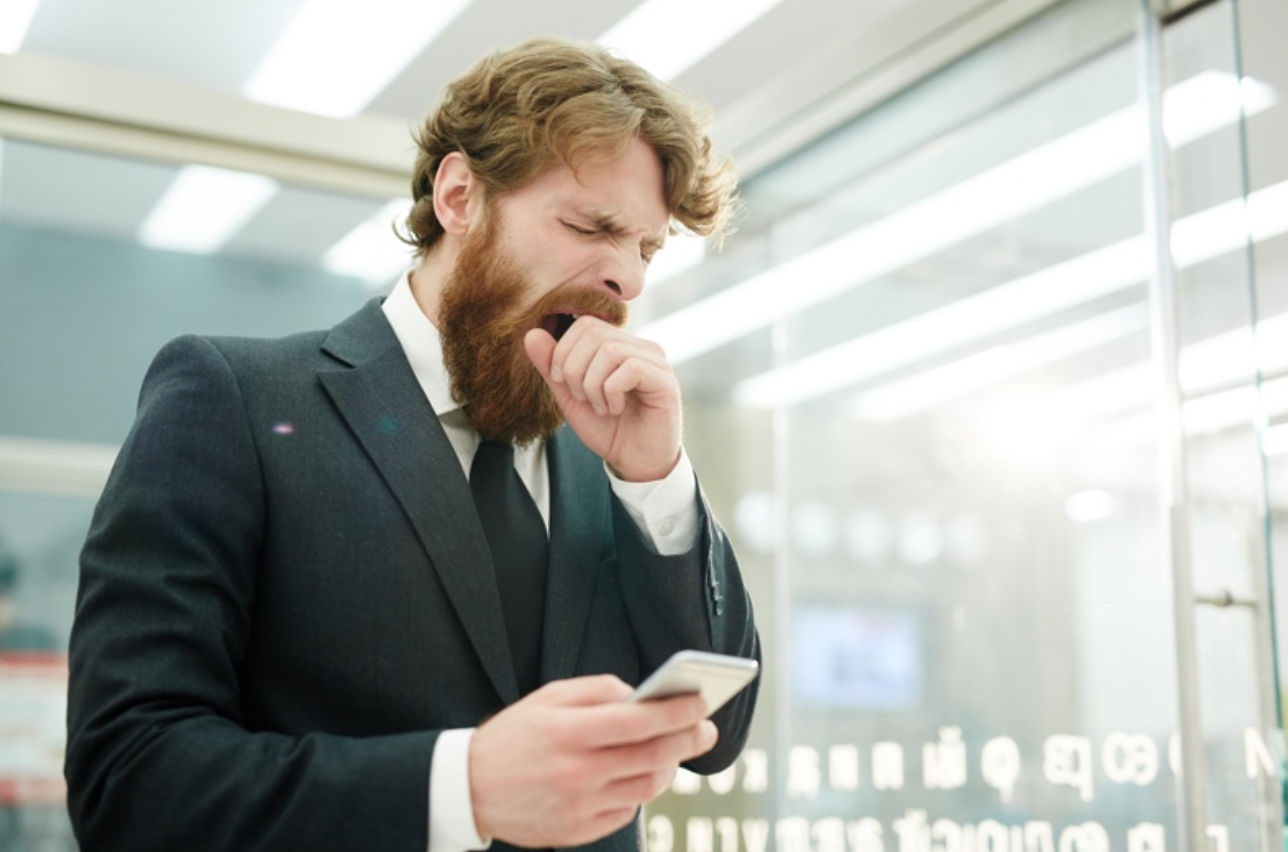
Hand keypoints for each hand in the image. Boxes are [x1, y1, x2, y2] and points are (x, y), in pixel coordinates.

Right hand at [468, 674, 717, 847]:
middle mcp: (576, 772)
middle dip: (688, 740)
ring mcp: (578, 806)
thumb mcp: (548, 698)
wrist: (469, 789)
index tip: (701, 702)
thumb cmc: (513, 736)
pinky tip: (641, 775)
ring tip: (676, 752)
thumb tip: (639, 695)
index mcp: (568, 732)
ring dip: (669, 768)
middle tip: (707, 729)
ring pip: (646, 789)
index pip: (636, 721)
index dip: (675, 712)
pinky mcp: (578, 831)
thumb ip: (596, 690)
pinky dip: (641, 792)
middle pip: (651, 756)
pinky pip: (626, 812)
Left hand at [525, 320, 681, 481]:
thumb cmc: (608, 429)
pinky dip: (612, 392)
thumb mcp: (570, 397)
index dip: (564, 351)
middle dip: (575, 368)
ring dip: (593, 384)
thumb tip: (531, 334)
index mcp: (620, 346)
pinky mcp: (665, 381)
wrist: (635, 463)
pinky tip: (615, 409)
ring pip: (609, 350)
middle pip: (594, 333)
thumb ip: (552, 367)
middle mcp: (641, 347)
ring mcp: (656, 362)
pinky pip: (630, 369)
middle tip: (581, 398)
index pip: (585, 324)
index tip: (563, 383)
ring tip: (599, 407)